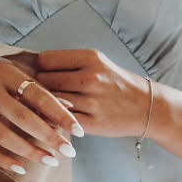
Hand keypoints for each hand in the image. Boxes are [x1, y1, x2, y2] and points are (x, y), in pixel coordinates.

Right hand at [0, 53, 81, 176]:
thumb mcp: (16, 76)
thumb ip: (40, 91)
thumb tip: (71, 107)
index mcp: (7, 75)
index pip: (40, 97)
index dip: (60, 115)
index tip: (79, 131)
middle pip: (24, 118)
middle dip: (49, 137)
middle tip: (70, 151)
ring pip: (4, 135)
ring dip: (30, 151)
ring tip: (52, 161)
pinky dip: (3, 159)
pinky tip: (22, 169)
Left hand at [33, 48, 151, 137]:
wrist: (148, 107)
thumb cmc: (117, 84)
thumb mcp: (98, 63)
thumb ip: (69, 63)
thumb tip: (33, 67)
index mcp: (91, 58)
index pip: (45, 60)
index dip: (39, 68)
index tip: (43, 76)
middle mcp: (91, 78)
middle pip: (44, 81)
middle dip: (40, 87)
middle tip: (42, 93)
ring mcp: (92, 102)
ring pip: (50, 101)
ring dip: (46, 105)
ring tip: (47, 106)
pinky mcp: (93, 123)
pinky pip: (61, 120)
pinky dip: (56, 120)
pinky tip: (58, 119)